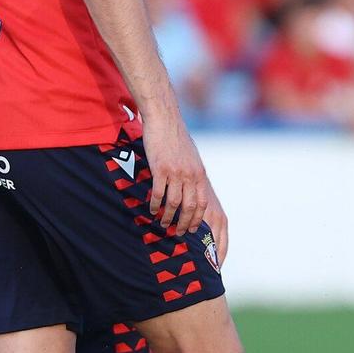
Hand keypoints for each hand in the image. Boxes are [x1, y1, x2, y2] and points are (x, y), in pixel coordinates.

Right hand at [142, 115, 223, 259]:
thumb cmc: (176, 138)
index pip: (202, 204)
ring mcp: (176, 172)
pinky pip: (158, 193)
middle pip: (190, 208)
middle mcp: (190, 175)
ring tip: (163, 224)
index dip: (198, 220)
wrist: (165, 119)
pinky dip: (154, 204)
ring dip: (168, 217)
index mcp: (199, 174)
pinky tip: (151, 209)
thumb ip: (192, 174)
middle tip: (178, 233)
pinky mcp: (161, 169)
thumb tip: (192, 188)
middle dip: (184, 223)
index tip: (193, 230)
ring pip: (173, 203)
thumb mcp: (190, 157)